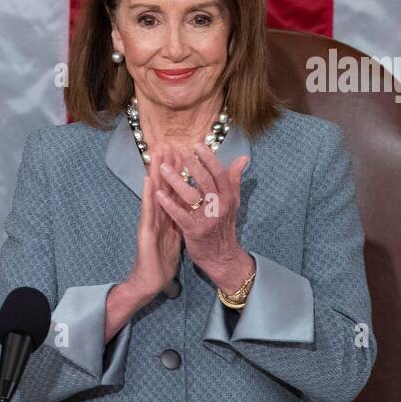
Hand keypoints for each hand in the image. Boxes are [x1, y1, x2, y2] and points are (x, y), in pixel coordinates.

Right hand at [104, 147, 182, 341]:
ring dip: (155, 171)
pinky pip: (148, 211)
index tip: (184, 151)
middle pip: (163, 186)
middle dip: (166, 164)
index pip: (174, 190)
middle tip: (168, 142)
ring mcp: (149, 222)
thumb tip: (192, 209)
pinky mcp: (145, 232)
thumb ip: (183, 220)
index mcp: (167, 216)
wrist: (150, 282)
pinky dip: (149, 194)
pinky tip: (148, 180)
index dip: (179, 171)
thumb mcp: (178, 237)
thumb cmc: (162, 261)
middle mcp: (157, 215)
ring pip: (154, 192)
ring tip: (157, 152)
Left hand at [155, 140, 253, 291]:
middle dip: (191, 165)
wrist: (222, 256)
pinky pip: (180, 215)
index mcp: (228, 197)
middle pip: (205, 181)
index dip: (208, 158)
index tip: (197, 145)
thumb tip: (243, 158)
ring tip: (162, 168)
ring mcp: (207, 218)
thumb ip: (234, 179)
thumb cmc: (224, 226)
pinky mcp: (194, 230)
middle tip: (178, 151)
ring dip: (175, 180)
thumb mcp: (232, 202)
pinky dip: (169, 204)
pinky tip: (157, 194)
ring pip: (191, 195)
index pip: (219, 173)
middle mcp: (220, 206)